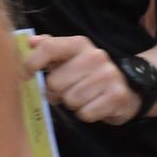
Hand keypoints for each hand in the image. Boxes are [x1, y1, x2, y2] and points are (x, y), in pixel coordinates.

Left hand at [25, 34, 141, 125]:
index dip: (31, 63)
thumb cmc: (91, 72)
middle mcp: (96, 56)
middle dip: (56, 92)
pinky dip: (86, 114)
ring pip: (70, 100)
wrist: (129, 86)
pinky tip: (94, 105)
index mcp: (80, 44)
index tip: (26, 76)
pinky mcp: (116, 96)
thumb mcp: (72, 56)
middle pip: (54, 82)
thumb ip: (50, 48)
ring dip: (72, 104)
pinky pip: (85, 113)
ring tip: (83, 97)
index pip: (49, 47)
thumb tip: (30, 42)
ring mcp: (108, 76)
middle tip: (66, 91)